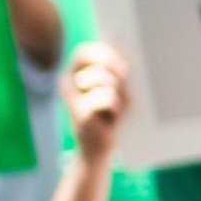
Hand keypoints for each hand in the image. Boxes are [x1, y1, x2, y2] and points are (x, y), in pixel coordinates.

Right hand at [64, 42, 131, 165]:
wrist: (98, 150)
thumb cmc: (111, 116)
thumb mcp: (116, 91)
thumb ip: (118, 73)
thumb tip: (131, 53)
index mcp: (74, 74)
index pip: (84, 51)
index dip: (104, 50)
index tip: (122, 57)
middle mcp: (68, 83)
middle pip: (91, 59)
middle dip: (112, 63)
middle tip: (126, 74)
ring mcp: (72, 98)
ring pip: (101, 77)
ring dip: (117, 88)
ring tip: (119, 104)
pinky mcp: (80, 114)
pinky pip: (106, 97)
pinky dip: (116, 104)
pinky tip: (116, 113)